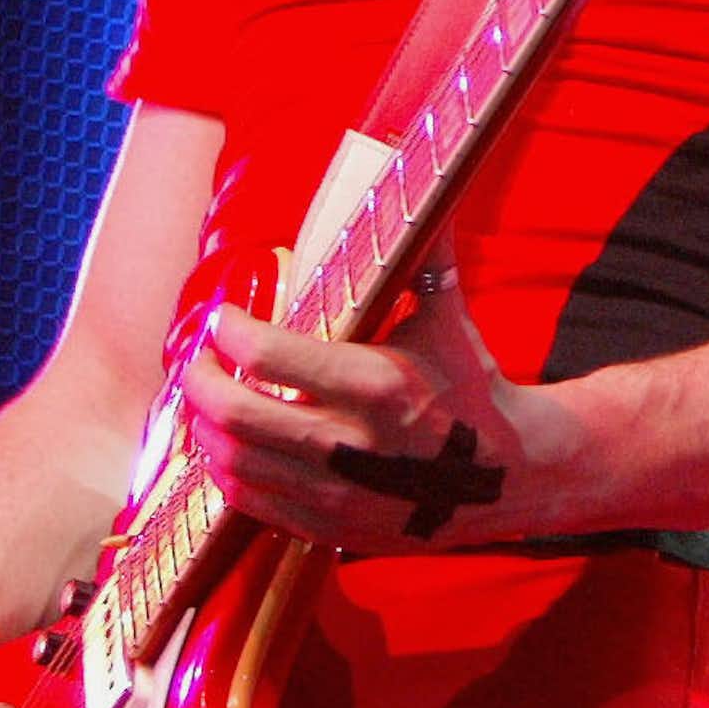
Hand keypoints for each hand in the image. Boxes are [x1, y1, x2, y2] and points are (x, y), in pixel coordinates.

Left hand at [181, 266, 578, 552]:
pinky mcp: (331, 528)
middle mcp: (351, 444)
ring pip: (233, 460)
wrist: (509, 476)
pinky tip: (228, 443)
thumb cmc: (472, 385)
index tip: (224, 316)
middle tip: (199, 358)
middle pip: (235, 413)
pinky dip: (225, 469)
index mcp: (378, 383)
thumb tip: (423, 179)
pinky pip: (250, 502)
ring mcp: (338, 493)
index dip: (229, 330)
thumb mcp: (450, 317)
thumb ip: (428, 252)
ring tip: (207, 398)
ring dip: (205, 426)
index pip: (269, 354)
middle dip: (199, 380)